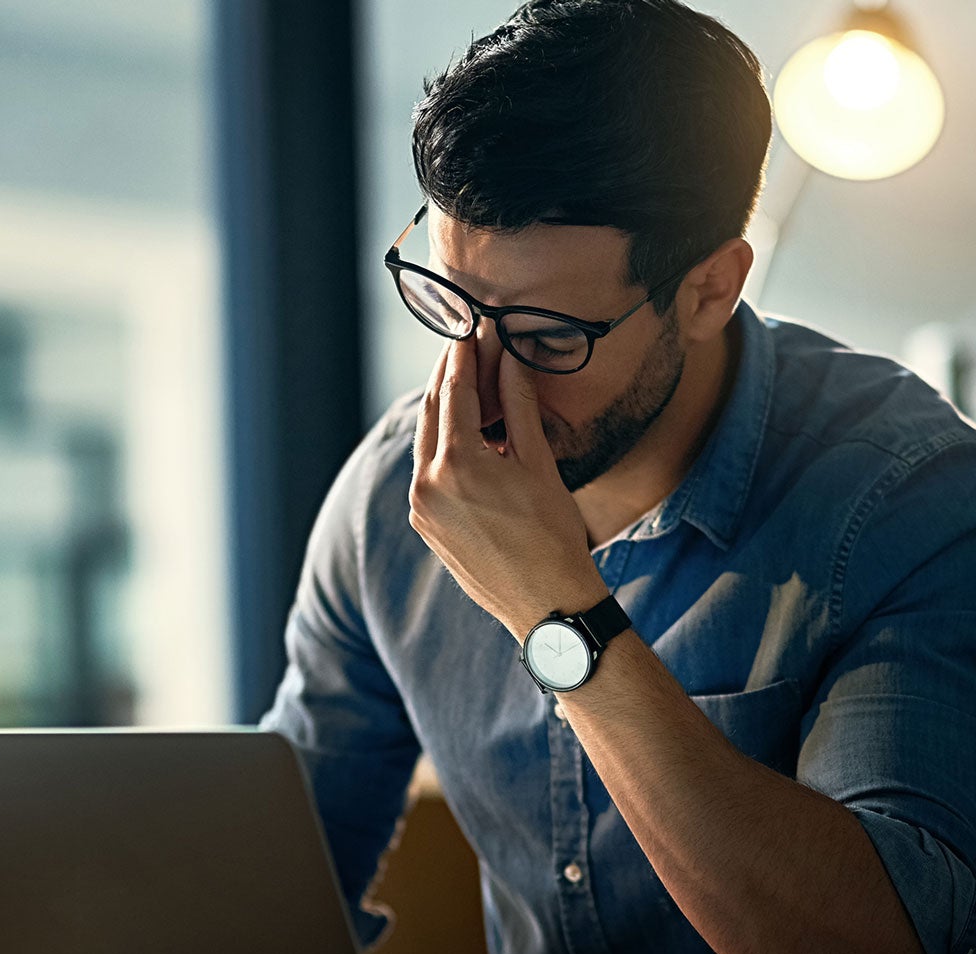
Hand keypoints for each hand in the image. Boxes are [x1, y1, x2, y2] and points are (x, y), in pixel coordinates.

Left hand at [408, 335, 609, 637]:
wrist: (548, 605)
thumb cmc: (553, 536)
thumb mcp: (539, 463)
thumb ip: (519, 406)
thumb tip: (510, 358)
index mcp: (457, 464)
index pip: (455, 391)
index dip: (464, 355)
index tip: (471, 328)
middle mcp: (427, 484)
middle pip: (432, 412)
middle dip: (448, 377)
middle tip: (464, 346)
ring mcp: (421, 508)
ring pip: (427, 442)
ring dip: (444, 411)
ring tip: (467, 384)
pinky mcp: (426, 526)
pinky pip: (428, 473)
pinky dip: (443, 447)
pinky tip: (466, 435)